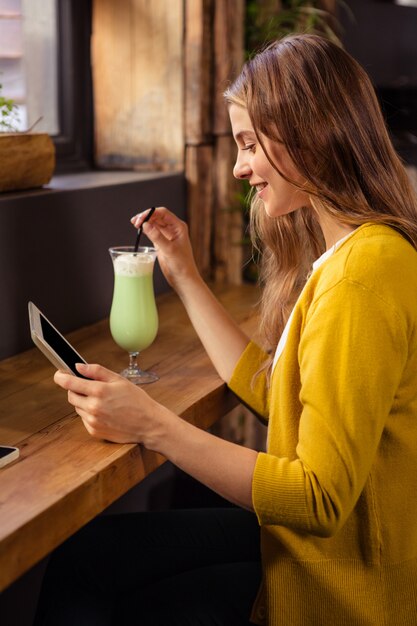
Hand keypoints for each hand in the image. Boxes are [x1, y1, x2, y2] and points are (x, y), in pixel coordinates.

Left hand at [54, 363, 173, 448]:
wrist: (148, 424)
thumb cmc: (136, 400)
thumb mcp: (119, 380)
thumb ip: (97, 371)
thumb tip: (78, 366)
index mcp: (99, 391)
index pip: (69, 382)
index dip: (60, 376)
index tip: (58, 374)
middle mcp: (93, 407)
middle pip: (71, 395)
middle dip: (76, 389)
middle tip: (91, 388)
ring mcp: (92, 421)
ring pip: (77, 407)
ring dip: (84, 402)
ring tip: (103, 401)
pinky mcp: (94, 431)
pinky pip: (84, 418)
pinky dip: (90, 414)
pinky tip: (105, 412)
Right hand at [131, 207, 199, 293]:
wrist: (183, 278)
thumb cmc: (182, 265)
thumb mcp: (169, 250)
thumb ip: (157, 237)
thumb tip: (145, 225)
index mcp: (178, 227)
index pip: (163, 213)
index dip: (150, 213)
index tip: (140, 219)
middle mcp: (173, 229)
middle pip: (157, 216)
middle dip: (145, 217)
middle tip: (135, 222)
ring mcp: (167, 235)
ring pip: (154, 223)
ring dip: (144, 222)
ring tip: (135, 224)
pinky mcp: (162, 242)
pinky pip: (152, 232)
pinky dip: (145, 229)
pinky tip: (139, 229)